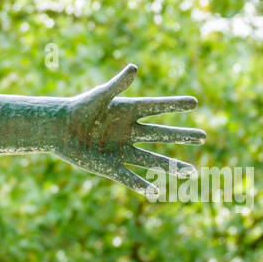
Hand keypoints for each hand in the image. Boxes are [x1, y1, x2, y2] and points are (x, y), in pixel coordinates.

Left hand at [53, 64, 204, 196]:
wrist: (59, 129)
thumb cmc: (79, 108)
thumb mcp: (100, 96)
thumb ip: (117, 85)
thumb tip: (134, 68)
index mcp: (128, 110)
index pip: (156, 107)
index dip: (174, 104)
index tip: (194, 102)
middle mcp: (129, 131)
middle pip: (161, 134)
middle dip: (182, 136)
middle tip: (203, 137)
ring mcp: (121, 149)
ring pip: (151, 159)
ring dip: (171, 166)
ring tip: (192, 172)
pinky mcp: (109, 166)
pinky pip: (128, 177)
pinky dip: (140, 185)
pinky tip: (154, 193)